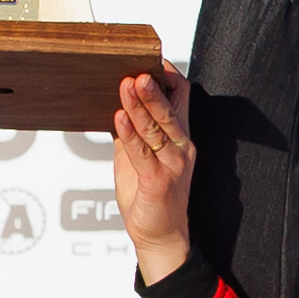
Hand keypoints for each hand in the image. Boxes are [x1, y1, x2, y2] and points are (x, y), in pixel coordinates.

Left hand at [109, 59, 197, 287]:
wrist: (159, 235)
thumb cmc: (150, 197)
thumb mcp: (139, 157)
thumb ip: (133, 132)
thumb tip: (117, 105)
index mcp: (179, 138)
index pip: (181, 99)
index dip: (169, 78)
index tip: (152, 61)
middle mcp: (181, 148)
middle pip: (169, 111)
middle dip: (152, 91)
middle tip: (137, 72)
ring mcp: (172, 165)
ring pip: (156, 130)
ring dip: (139, 107)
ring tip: (126, 87)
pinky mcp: (159, 182)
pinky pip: (142, 154)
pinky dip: (129, 135)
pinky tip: (118, 118)